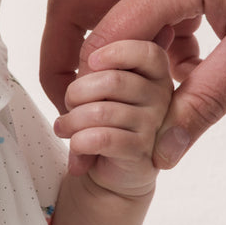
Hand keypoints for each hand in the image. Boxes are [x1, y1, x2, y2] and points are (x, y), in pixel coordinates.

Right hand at [39, 0, 225, 165]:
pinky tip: (176, 69)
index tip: (89, 128)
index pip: (101, 39)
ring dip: (105, 51)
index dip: (87, 90)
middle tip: (73, 103)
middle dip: (61, 58)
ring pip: (101, 2)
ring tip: (129, 96)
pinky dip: (140, 39)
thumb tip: (162, 154)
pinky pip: (136, 1)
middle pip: (73, 4)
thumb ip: (205, 104)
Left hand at [52, 39, 172, 197]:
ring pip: (103, 112)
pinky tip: (76, 144)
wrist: (110, 172)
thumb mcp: (101, 91)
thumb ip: (101, 72)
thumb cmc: (103, 124)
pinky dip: (80, 141)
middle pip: (114, 82)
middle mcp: (162, 97)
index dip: (118, 52)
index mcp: (155, 75)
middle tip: (68, 106)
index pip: (148, 53)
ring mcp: (155, 126)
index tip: (92, 61)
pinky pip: (105, 139)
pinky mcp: (142, 152)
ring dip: (72, 121)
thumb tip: (91, 60)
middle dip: (77, 93)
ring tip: (63, 128)